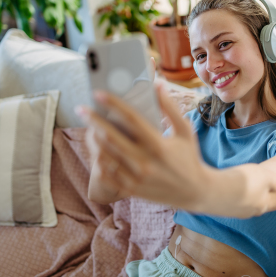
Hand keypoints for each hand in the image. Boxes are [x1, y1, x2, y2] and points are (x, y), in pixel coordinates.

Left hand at [79, 84, 213, 210]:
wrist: (194, 192)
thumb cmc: (189, 157)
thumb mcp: (185, 131)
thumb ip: (170, 108)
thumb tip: (157, 84)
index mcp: (159, 145)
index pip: (131, 119)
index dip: (113, 104)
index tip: (98, 93)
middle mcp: (145, 162)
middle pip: (111, 137)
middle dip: (94, 120)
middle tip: (81, 108)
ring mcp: (136, 178)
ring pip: (105, 156)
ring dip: (93, 139)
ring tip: (88, 127)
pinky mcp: (130, 190)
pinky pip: (105, 175)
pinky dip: (97, 161)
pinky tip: (95, 149)